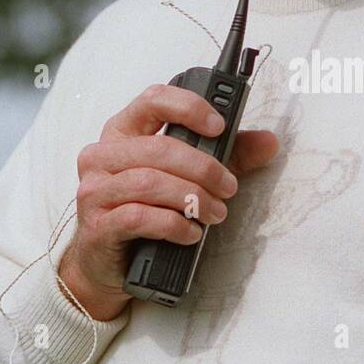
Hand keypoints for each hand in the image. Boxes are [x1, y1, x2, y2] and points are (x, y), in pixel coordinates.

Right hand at [58, 83, 279, 320]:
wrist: (110, 263)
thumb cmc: (148, 210)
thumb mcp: (188, 176)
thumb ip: (226, 156)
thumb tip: (269, 142)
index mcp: (123, 132)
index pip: (153, 100)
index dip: (188, 107)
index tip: (219, 126)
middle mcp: (102, 156)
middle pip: (158, 149)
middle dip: (203, 168)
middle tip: (229, 187)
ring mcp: (95, 191)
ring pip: (149, 183)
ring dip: (192, 198)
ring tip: (216, 213)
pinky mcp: (98, 226)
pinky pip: (139, 217)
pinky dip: (174, 224)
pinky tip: (191, 233)